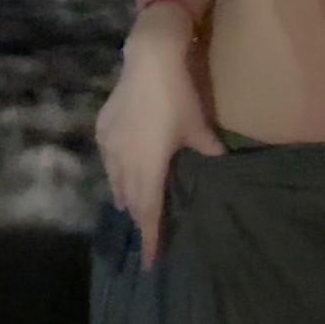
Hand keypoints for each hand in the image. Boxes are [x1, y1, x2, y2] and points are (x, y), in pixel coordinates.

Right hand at [94, 26, 224, 270]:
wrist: (149, 60)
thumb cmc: (178, 97)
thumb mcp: (199, 127)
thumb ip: (209, 150)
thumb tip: (221, 161)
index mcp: (148, 170)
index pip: (149, 214)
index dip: (151, 238)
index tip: (150, 262)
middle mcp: (124, 163)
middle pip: (130, 201)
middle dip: (139, 218)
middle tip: (146, 233)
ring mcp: (110, 145)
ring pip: (115, 180)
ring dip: (125, 195)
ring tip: (132, 206)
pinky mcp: (103, 127)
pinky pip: (108, 158)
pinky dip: (116, 169)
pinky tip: (121, 167)